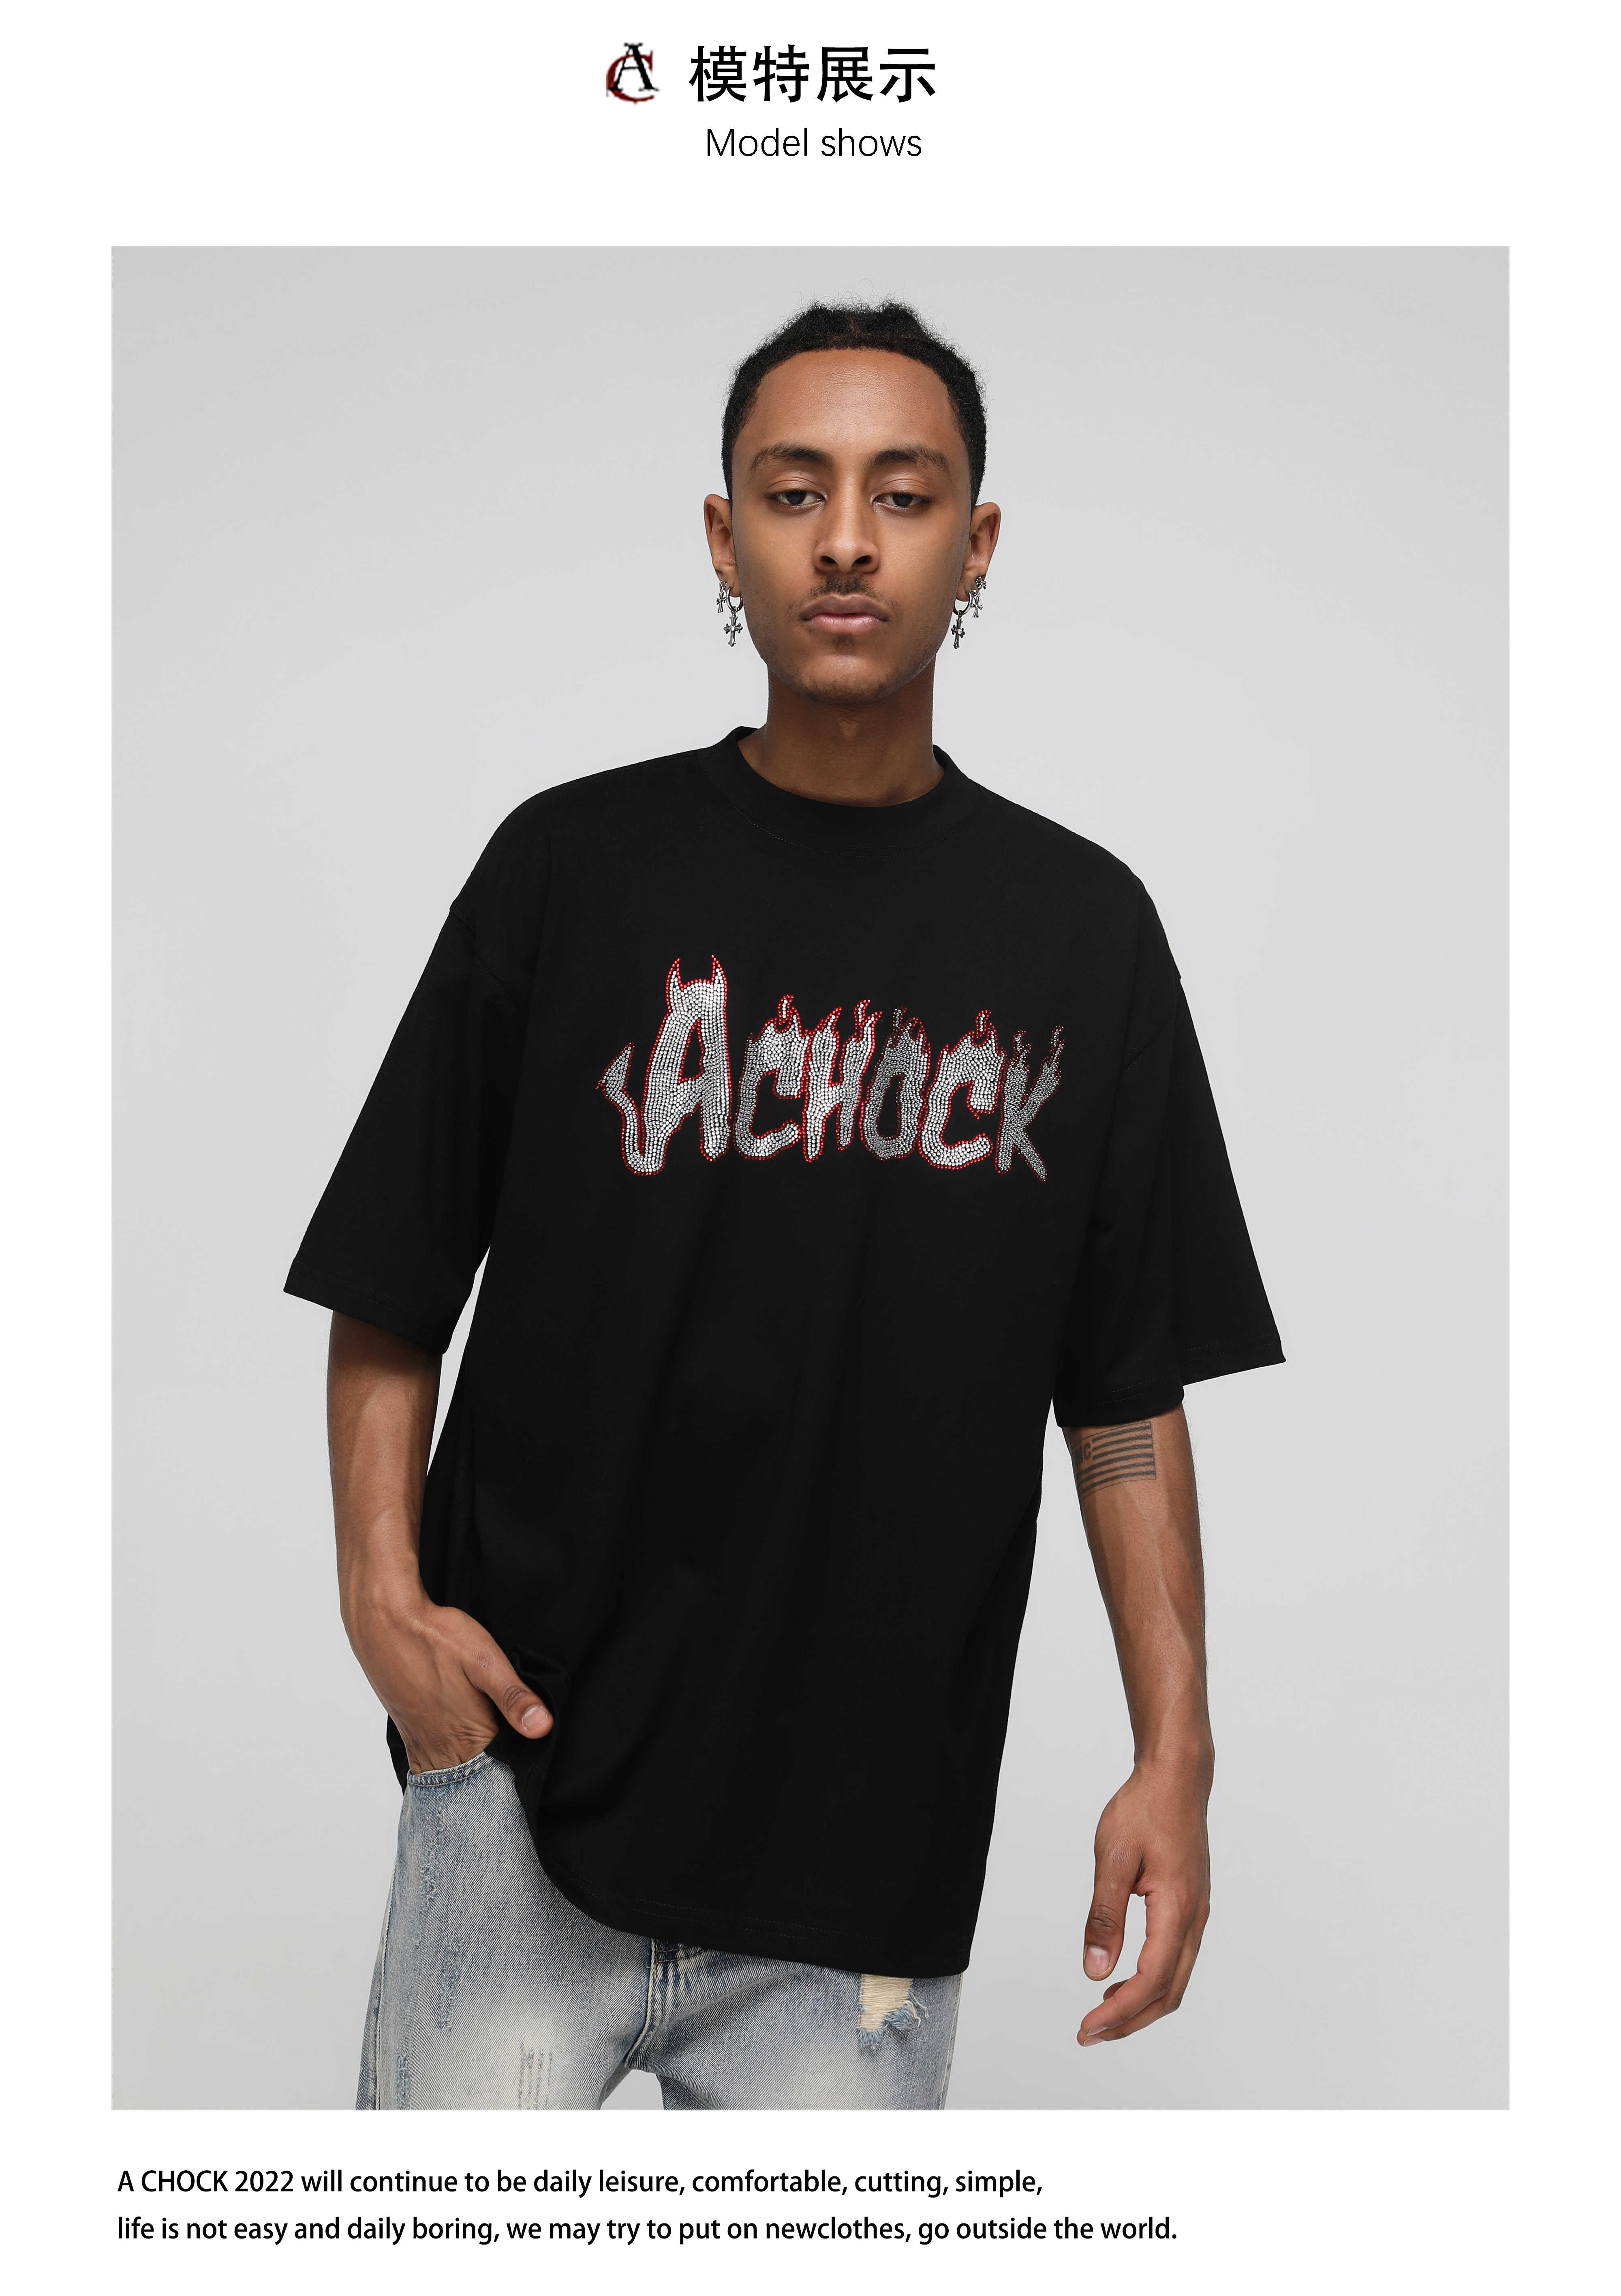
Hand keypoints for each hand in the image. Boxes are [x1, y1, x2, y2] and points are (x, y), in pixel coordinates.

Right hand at [344, 1574, 552, 1775]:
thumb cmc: (436, 1638)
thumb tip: (544, 1728)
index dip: (520, 1760)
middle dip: (496, 1767)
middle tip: (504, 1736)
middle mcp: (441, 1751)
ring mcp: (420, 1744)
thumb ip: (514, 1697)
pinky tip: (457, 1738)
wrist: (385, 1622)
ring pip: (452, 1774)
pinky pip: (430, 1762)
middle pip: (476, 1777)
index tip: (528, 1746)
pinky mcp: (407, 1733)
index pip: (503, 1769)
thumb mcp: (486, 1661)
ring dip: (471, 1763)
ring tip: (484, 1738)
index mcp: (468, 1738)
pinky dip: (447, 1758)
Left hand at [1077, 1753, 1211, 2046]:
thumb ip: (1105, 1917)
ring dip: (1141, 2005)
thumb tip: (1094, 1970)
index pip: (1151, 1979)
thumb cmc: (1145, 1810)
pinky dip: (1151, 1982)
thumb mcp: (1114, 1858)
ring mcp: (1196, 1914)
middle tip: (1091, 2034)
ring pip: (1175, 1979)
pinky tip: (1122, 1978)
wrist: (1176, 1778)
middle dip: (1130, 2020)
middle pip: (1169, 1992)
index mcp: (1177, 1908)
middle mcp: (1194, 1918)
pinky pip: (1176, 1959)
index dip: (1120, 2010)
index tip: (1089, 2026)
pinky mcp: (1190, 1907)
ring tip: (1103, 2015)